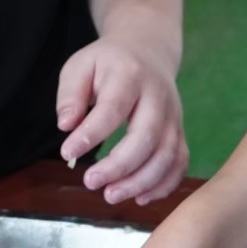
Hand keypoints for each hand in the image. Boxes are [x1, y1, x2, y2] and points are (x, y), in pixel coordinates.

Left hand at [56, 33, 186, 206]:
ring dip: (140, 181)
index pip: (113, 109)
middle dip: (119, 166)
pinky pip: (180, 162)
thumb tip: (66, 126)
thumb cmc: (108, 62)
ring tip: (110, 195)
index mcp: (130, 76)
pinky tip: (139, 197)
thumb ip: (70, 95)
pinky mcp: (180, 131)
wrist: (147, 50)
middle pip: (147, 137)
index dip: (91, 135)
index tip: (67, 153)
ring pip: (167, 154)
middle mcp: (158, 96)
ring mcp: (173, 115)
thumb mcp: (81, 65)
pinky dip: (164, 185)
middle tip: (90, 182)